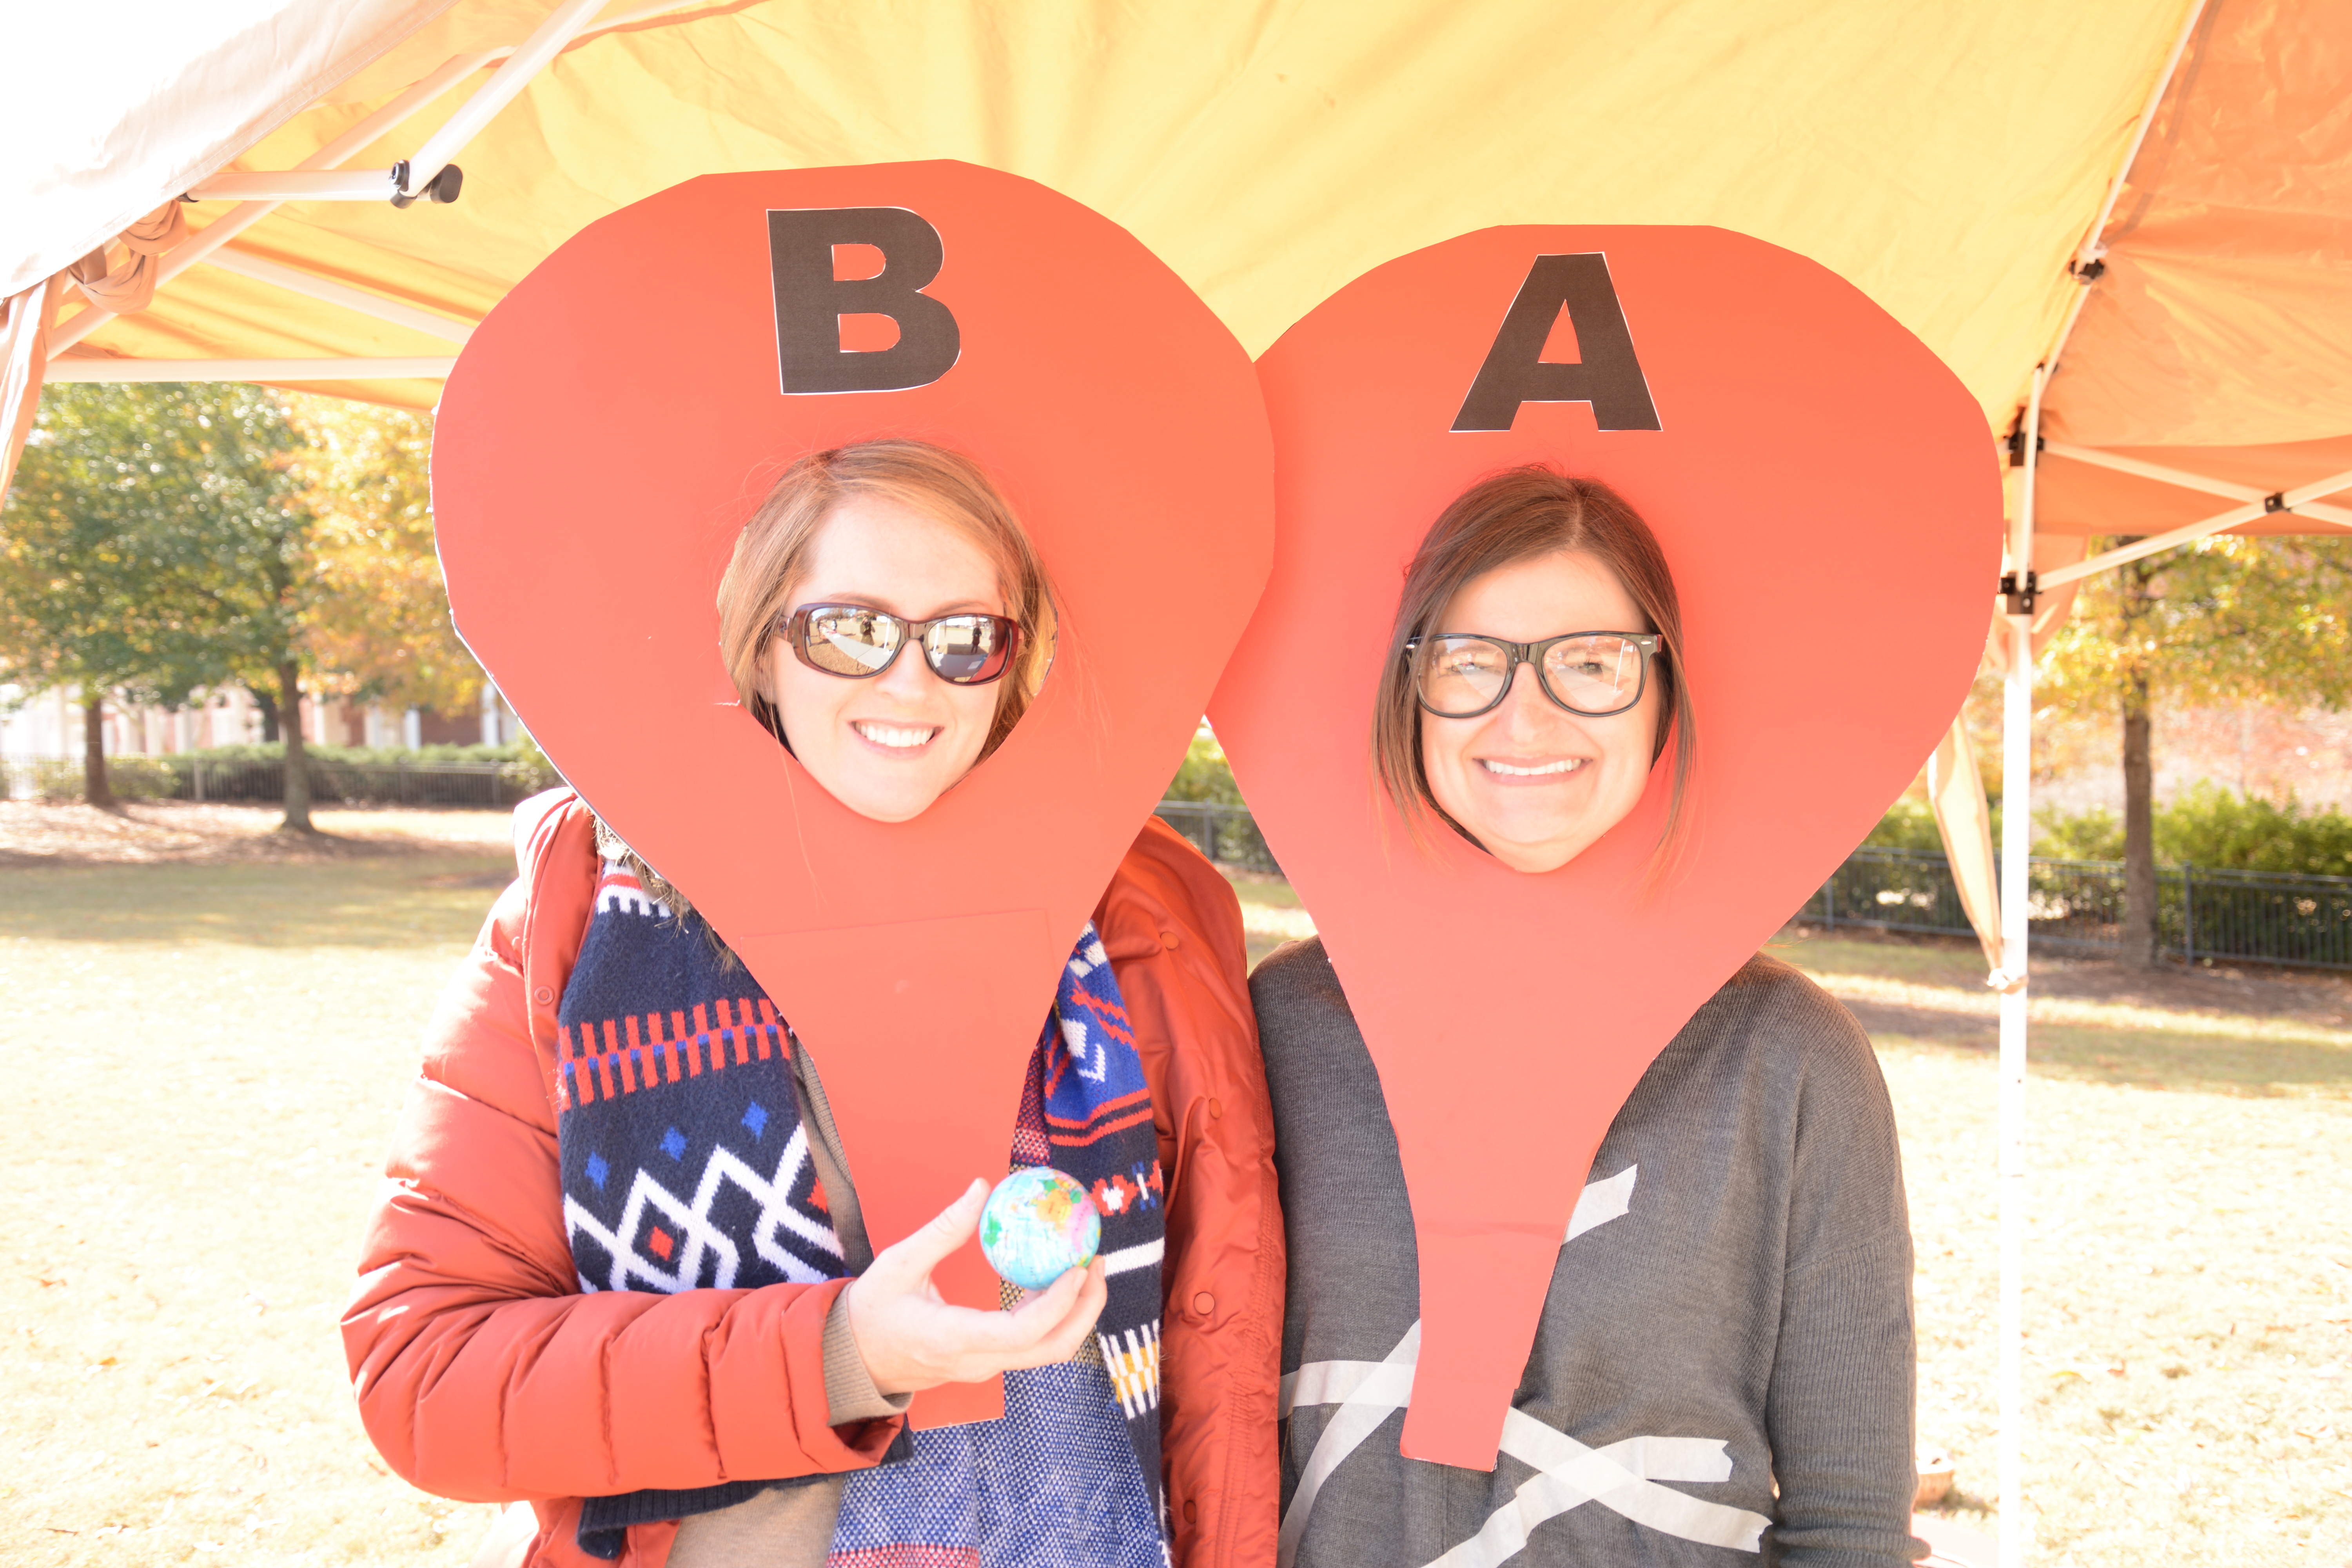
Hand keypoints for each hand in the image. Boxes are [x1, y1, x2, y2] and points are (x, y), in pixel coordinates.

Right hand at [842, 1178, 1108, 1395]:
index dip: (1059, 1303)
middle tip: (1098, 1260)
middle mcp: (977, 1363)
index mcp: (953, 1340)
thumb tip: (982, 1187)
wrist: (854, 1359)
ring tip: (1087, 1266)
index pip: (1022, 1333)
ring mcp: (985, 1367)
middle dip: (1086, 1308)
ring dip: (1076, 1312)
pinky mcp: (988, 1362)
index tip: (1079, 1266)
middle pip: (1051, 1349)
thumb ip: (943, 1229)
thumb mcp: (898, 1263)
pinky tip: (1055, 1278)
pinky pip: (1032, 1343)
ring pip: (1048, 1351)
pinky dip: (1054, 1315)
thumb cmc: (872, 1310)